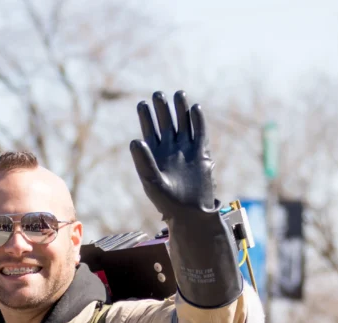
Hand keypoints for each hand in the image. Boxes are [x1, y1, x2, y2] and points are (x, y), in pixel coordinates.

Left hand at [130, 90, 214, 217]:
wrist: (190, 213)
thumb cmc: (167, 202)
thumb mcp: (151, 182)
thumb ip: (143, 161)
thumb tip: (135, 140)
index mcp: (155, 155)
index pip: (149, 131)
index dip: (146, 117)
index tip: (142, 104)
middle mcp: (170, 149)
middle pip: (166, 123)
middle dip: (162, 108)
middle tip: (158, 94)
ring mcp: (186, 150)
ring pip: (183, 124)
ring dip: (180, 110)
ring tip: (178, 94)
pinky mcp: (202, 153)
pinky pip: (200, 133)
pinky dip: (198, 121)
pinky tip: (194, 108)